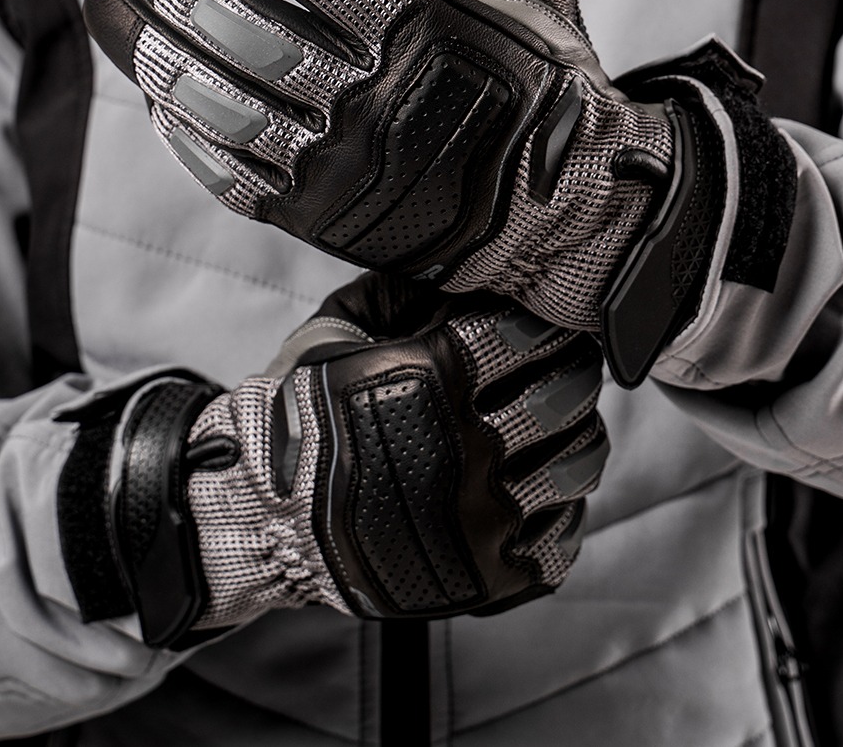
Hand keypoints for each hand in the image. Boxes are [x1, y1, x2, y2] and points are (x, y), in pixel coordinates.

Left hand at [85, 0, 794, 384]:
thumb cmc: (542, 80)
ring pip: (212, 95)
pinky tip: (151, 75)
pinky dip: (176, 118)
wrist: (567, 217)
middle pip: (235, 18)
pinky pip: (223, 167)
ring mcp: (341, 167)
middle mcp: (377, 98)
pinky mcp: (319, 221)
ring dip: (142, 38)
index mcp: (428, 25)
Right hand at [104, 274, 606, 643]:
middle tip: (561, 367)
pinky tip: (536, 487)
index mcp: (429, 381)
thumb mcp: (335, 333)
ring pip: (580, 461)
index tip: (540, 326)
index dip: (541, 325)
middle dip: (569, 372)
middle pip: (566, 395)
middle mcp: (464, 450)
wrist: (262, 519)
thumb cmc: (300, 421)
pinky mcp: (489, 574)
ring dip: (574, 434)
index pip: (529, 335)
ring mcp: (482, 520)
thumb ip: (400, 293)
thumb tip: (467, 269)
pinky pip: (564, 533)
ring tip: (553, 426)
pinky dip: (561, 505)